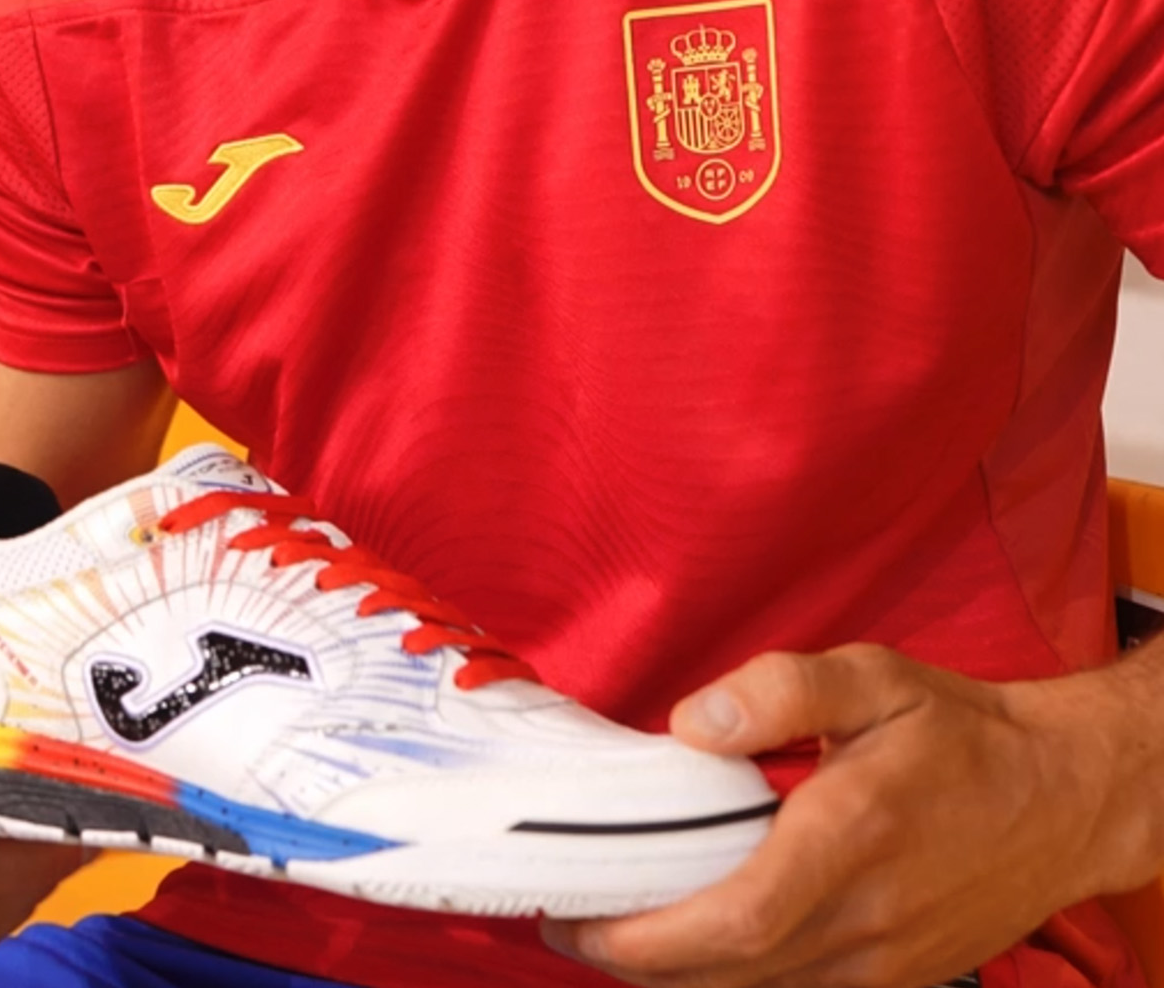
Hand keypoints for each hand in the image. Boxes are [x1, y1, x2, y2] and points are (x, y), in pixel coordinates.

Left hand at [541, 644, 1129, 987]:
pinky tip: (696, 948)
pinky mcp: (899, 978)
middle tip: (570, 925)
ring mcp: (888, 964)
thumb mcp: (871, 677)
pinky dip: (737, 984)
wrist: (1063, 795)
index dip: (645, 940)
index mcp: (850, 841)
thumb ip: (779, 690)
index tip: (576, 919)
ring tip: (615, 935)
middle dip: (639, 964)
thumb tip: (690, 725)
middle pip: (733, 977)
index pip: (733, 924)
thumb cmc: (958, 731)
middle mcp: (867, 921)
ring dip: (682, 979)